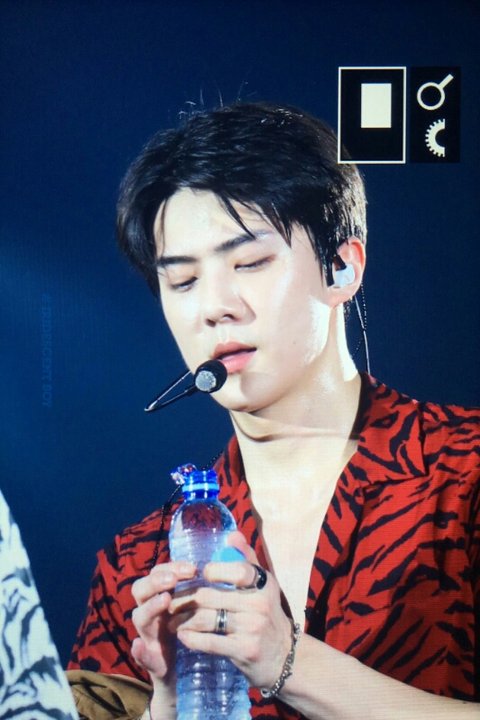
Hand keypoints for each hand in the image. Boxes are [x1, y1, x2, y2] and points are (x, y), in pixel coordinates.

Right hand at [131, 560, 196, 711]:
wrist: (180, 669)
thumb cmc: (191, 627)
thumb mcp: (195, 605)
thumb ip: (202, 584)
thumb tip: (221, 559)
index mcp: (160, 595)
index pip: (158, 572)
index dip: (172, 567)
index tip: (192, 567)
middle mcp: (149, 610)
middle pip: (140, 589)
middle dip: (156, 582)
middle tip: (173, 580)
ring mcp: (146, 633)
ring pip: (139, 616)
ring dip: (150, 606)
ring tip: (165, 600)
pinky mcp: (148, 658)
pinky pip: (139, 654)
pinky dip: (138, 650)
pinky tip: (140, 645)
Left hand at [168, 531, 292, 689]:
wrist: (284, 655)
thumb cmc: (266, 612)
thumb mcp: (263, 584)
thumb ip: (247, 558)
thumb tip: (231, 535)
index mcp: (264, 583)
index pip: (238, 570)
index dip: (214, 570)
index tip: (200, 574)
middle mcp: (260, 603)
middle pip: (210, 596)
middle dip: (185, 598)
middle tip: (171, 601)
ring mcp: (253, 627)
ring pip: (205, 619)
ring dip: (183, 619)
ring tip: (172, 620)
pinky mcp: (244, 650)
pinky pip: (209, 642)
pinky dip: (191, 638)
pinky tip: (183, 636)